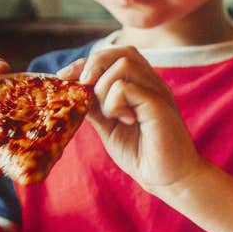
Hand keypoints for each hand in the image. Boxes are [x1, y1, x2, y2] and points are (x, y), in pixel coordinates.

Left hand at [59, 46, 203, 191]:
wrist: (167, 179)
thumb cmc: (141, 153)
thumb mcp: (108, 126)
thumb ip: (95, 107)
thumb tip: (72, 90)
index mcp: (142, 85)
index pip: (114, 55)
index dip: (86, 62)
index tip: (65, 78)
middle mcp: (152, 84)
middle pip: (121, 52)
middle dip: (93, 66)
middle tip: (83, 89)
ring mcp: (157, 93)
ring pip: (123, 64)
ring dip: (104, 88)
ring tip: (111, 114)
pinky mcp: (159, 106)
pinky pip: (127, 88)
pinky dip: (114, 103)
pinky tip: (123, 120)